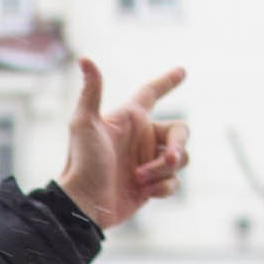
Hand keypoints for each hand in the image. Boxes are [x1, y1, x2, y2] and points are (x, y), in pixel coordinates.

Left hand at [56, 58, 188, 229]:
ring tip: (138, 178)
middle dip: (179, 144)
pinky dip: (163, 187)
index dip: (166, 82)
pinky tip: (144, 192)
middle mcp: (141, 139)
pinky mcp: (151, 186)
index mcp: (129, 120)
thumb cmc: (82, 163)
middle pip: (181, 131)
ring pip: (181, 158)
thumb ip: (91, 92)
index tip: (182, 71)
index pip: (152, 93)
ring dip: (163, 169)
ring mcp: (147, 162)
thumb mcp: (84, 124)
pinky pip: (174, 182)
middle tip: (170, 157)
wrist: (83, 205)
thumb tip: (84, 58)